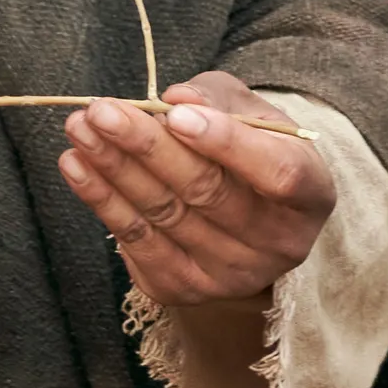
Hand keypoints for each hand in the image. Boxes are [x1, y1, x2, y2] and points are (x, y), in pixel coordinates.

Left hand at [58, 73, 334, 311]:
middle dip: (146, 147)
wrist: (250, 219)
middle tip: (101, 111)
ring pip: (164, 216)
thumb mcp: (254, 113)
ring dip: (113, 170)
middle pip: (206, 193)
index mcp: (312, 194)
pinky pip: (138, 244)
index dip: (226, 143)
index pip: (276, 173)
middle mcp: (279, 245)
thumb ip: (219, 99)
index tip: (174, 111)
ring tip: (79, 130)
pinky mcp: (187, 289)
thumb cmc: (255, 150)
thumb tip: (176, 97)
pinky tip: (75, 166)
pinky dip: (103, 202)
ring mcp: (232, 275)